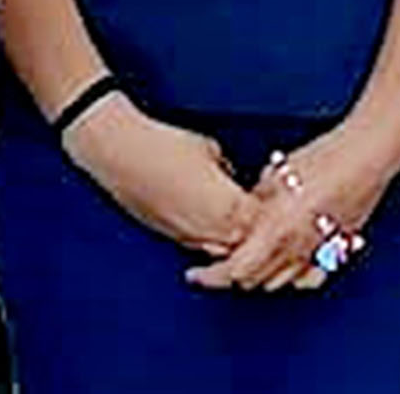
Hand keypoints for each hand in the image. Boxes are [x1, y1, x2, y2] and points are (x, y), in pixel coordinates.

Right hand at [63, 100, 258, 256]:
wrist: (121, 153)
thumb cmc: (165, 146)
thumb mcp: (211, 150)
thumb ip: (227, 171)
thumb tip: (233, 178)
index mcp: (229, 205)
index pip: (265, 224)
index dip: (274, 215)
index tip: (278, 203)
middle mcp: (211, 229)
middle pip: (248, 245)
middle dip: (258, 234)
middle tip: (263, 218)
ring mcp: (189, 236)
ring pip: (224, 252)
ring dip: (234, 241)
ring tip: (239, 222)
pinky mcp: (170, 237)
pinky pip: (200, 246)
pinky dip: (210, 239)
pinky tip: (211, 222)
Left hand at [189, 122, 399, 291]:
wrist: (367, 156)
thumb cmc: (326, 158)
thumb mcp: (276, 174)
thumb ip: (254, 202)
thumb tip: (241, 213)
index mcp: (276, 229)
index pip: (233, 270)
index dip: (209, 276)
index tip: (195, 274)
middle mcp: (295, 248)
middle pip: (251, 280)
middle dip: (231, 273)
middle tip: (219, 258)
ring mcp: (317, 253)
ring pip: (276, 282)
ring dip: (258, 274)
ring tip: (249, 255)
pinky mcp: (336, 251)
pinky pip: (308, 279)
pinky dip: (291, 276)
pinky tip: (285, 263)